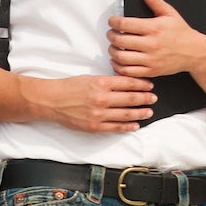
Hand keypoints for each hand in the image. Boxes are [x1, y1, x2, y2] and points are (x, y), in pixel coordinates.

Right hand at [21, 73, 157, 132]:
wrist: (51, 101)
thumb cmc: (69, 87)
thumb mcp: (89, 78)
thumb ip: (107, 81)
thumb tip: (126, 83)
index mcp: (100, 82)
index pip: (128, 82)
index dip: (141, 84)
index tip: (149, 84)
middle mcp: (102, 98)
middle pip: (130, 98)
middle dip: (145, 98)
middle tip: (153, 97)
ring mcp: (99, 114)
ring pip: (126, 114)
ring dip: (140, 112)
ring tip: (149, 111)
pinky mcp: (94, 126)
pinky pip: (116, 127)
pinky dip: (128, 126)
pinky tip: (135, 124)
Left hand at [107, 0, 205, 79]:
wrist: (195, 52)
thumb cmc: (182, 33)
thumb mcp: (170, 13)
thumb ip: (154, 0)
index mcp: (154, 28)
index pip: (125, 24)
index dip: (114, 22)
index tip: (112, 21)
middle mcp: (151, 44)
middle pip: (120, 41)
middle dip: (111, 35)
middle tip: (111, 33)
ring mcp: (151, 59)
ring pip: (121, 57)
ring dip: (112, 51)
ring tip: (113, 46)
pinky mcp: (151, 71)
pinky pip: (128, 71)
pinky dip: (118, 67)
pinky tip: (118, 60)